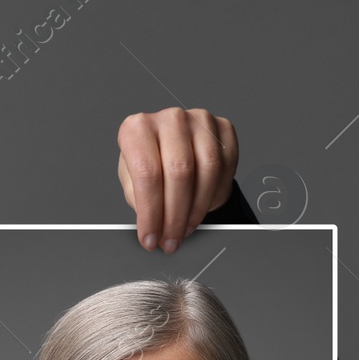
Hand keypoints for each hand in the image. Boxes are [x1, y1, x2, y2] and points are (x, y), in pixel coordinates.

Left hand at [116, 107, 237, 253]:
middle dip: (175, 216)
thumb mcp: (131, 181)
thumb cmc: (149, 163)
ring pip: (207, 171)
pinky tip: (202, 209)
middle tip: (170, 241)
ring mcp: (199, 119)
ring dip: (197, 209)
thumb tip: (152, 227)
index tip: (150, 239)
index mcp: (137, 128)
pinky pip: (226, 166)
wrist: (172, 145)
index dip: (151, 213)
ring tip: (185, 230)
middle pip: (179, 173)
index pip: (147, 174)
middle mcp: (169, 118)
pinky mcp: (223, 127)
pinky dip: (215, 194)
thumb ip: (140, 200)